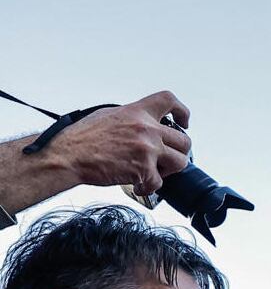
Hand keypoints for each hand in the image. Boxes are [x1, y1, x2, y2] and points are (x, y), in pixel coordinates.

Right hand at [46, 91, 192, 197]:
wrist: (68, 155)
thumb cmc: (82, 137)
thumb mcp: (108, 115)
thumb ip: (132, 118)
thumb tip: (142, 123)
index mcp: (137, 112)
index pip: (169, 101)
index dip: (181, 111)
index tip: (183, 121)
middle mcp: (147, 129)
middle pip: (184, 141)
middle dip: (178, 152)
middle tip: (166, 158)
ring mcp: (148, 149)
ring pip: (181, 163)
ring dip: (169, 170)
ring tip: (154, 172)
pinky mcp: (144, 170)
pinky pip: (159, 183)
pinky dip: (149, 187)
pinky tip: (139, 185)